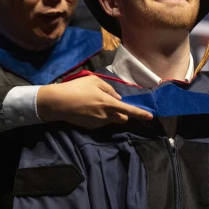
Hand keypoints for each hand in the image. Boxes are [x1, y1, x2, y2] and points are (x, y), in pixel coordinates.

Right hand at [37, 75, 152, 128]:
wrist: (58, 103)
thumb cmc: (77, 88)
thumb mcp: (94, 81)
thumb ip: (109, 89)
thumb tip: (117, 98)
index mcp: (109, 104)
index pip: (129, 111)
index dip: (141, 114)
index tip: (150, 116)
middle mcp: (105, 116)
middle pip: (122, 119)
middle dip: (123, 114)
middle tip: (115, 104)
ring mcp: (97, 123)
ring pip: (111, 120)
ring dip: (111, 114)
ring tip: (97, 104)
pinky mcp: (89, 127)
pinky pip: (101, 122)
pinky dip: (100, 117)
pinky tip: (89, 109)